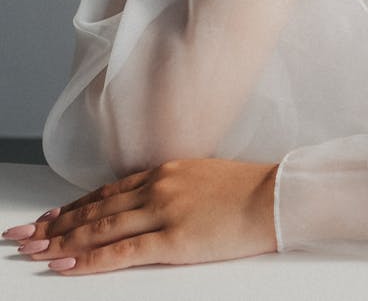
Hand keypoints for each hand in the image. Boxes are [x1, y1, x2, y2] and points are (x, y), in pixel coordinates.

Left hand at [5, 158, 277, 274]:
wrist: (275, 196)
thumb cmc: (246, 190)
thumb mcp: (203, 177)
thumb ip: (174, 187)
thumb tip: (149, 203)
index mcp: (165, 170)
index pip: (107, 191)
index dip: (74, 207)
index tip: (49, 217)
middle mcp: (157, 186)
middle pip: (95, 209)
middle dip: (54, 224)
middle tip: (24, 236)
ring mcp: (163, 211)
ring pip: (99, 228)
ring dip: (61, 241)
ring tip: (33, 251)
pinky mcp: (173, 239)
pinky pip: (121, 252)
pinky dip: (89, 259)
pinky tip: (66, 264)